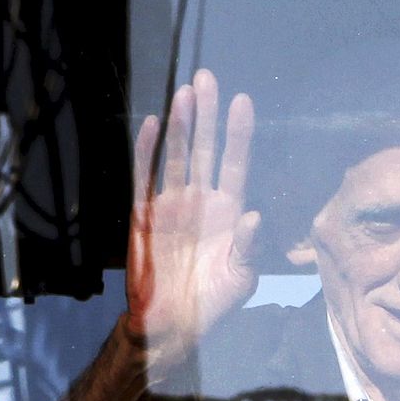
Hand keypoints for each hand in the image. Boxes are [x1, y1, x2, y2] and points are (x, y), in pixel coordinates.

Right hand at [124, 68, 260, 370]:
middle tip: (207, 77)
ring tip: (184, 93)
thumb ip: (249, 247)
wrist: (173, 324)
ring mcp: (172, 205)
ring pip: (176, 156)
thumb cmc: (213, 303)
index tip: (243, 101)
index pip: (235, 163)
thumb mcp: (241, 278)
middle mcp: (201, 201)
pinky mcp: (145, 215)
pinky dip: (146, 152)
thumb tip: (255, 216)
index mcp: (228, 212)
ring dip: (180, 126)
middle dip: (207, 114)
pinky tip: (150, 124)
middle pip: (205, 149)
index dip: (238, 133)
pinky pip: (144, 178)